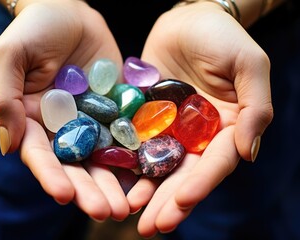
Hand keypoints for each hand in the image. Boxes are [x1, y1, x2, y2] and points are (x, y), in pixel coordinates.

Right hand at [0, 0, 128, 220]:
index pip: (40, 155)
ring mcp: (91, 120)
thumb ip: (4, 97)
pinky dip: (135, 155)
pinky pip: (125, 134)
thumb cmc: (35, 28)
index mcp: (33, 120)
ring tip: (128, 206)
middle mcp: (63, 126)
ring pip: (102, 158)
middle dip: (90, 190)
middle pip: (75, 165)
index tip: (65, 195)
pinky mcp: (115, 109)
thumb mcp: (11, 55)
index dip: (52, 176)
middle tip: (108, 213)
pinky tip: (148, 175)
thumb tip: (8, 145)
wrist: (69, 10)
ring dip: (114, 183)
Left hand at [127, 2, 272, 236]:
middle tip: (150, 227)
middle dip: (168, 201)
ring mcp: (171, 129)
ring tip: (128, 212)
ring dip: (145, 191)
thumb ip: (256, 108)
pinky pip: (136, 144)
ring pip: (158, 166)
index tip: (181, 204)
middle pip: (184, 174)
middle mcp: (198, 135)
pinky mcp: (147, 118)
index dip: (199, 186)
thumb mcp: (250, 65)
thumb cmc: (223, 37)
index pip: (215, 164)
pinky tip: (115, 181)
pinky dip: (127, 163)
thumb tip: (248, 153)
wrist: (187, 19)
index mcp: (227, 128)